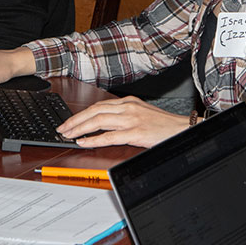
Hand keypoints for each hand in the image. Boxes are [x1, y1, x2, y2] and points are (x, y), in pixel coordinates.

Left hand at [57, 96, 188, 148]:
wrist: (182, 129)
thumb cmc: (163, 125)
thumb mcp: (141, 113)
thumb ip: (123, 115)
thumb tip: (104, 123)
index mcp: (128, 102)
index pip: (98, 105)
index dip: (81, 114)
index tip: (69, 121)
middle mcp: (127, 107)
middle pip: (94, 111)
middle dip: (75, 120)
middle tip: (63, 128)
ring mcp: (131, 119)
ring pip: (98, 120)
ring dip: (80, 128)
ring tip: (68, 135)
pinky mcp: (135, 132)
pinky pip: (109, 136)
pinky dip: (94, 139)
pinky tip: (84, 142)